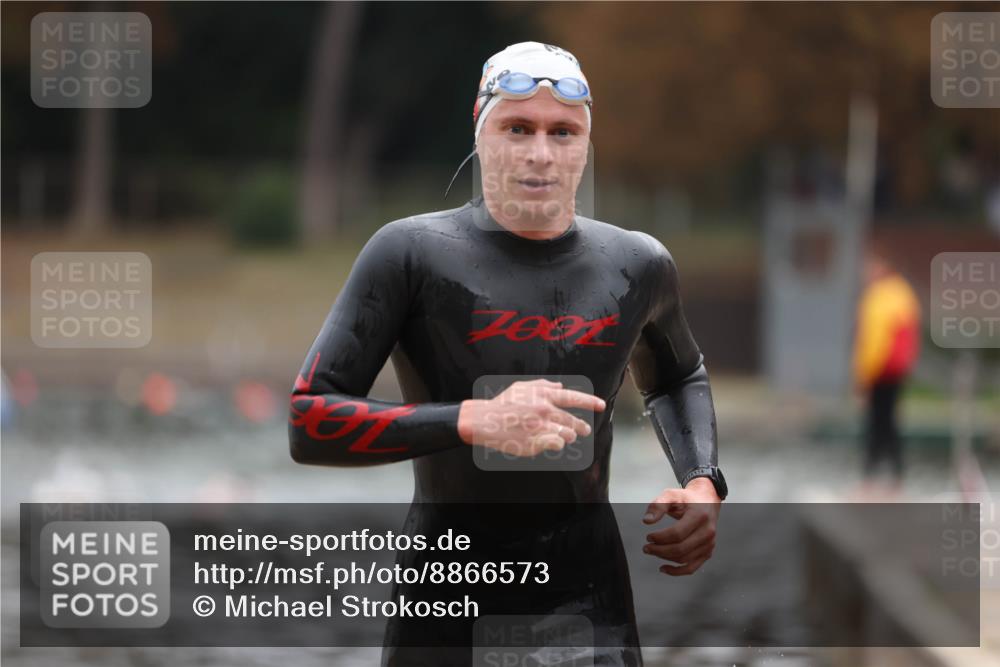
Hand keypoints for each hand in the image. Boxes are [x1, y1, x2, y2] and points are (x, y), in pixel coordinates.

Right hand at [457, 379, 604, 456]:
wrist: (484, 420)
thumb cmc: (502, 404)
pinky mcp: (535, 442)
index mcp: (543, 395)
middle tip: (583, 430)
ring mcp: (541, 427)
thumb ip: (543, 385)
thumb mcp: (522, 387)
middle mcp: (545, 410)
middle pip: (572, 421)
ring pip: (566, 435)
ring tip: (561, 436)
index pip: (573, 398)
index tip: (601, 405)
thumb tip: (561, 385)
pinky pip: (555, 445)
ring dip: (566, 436)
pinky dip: (555, 444)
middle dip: (580, 427)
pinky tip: (548, 442)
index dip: (590, 402)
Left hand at [642, 477, 720, 575]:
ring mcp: (709, 544)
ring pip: (684, 559)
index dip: (660, 538)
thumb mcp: (671, 495)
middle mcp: (707, 532)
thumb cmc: (688, 498)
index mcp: (699, 516)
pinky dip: (677, 571)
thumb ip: (658, 505)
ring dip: (665, 558)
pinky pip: (692, 567)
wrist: (707, 500)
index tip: (648, 537)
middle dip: (659, 550)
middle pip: (680, 548)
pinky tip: (663, 568)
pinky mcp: (707, 552)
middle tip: (646, 548)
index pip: (677, 533)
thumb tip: (647, 521)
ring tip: (652, 551)